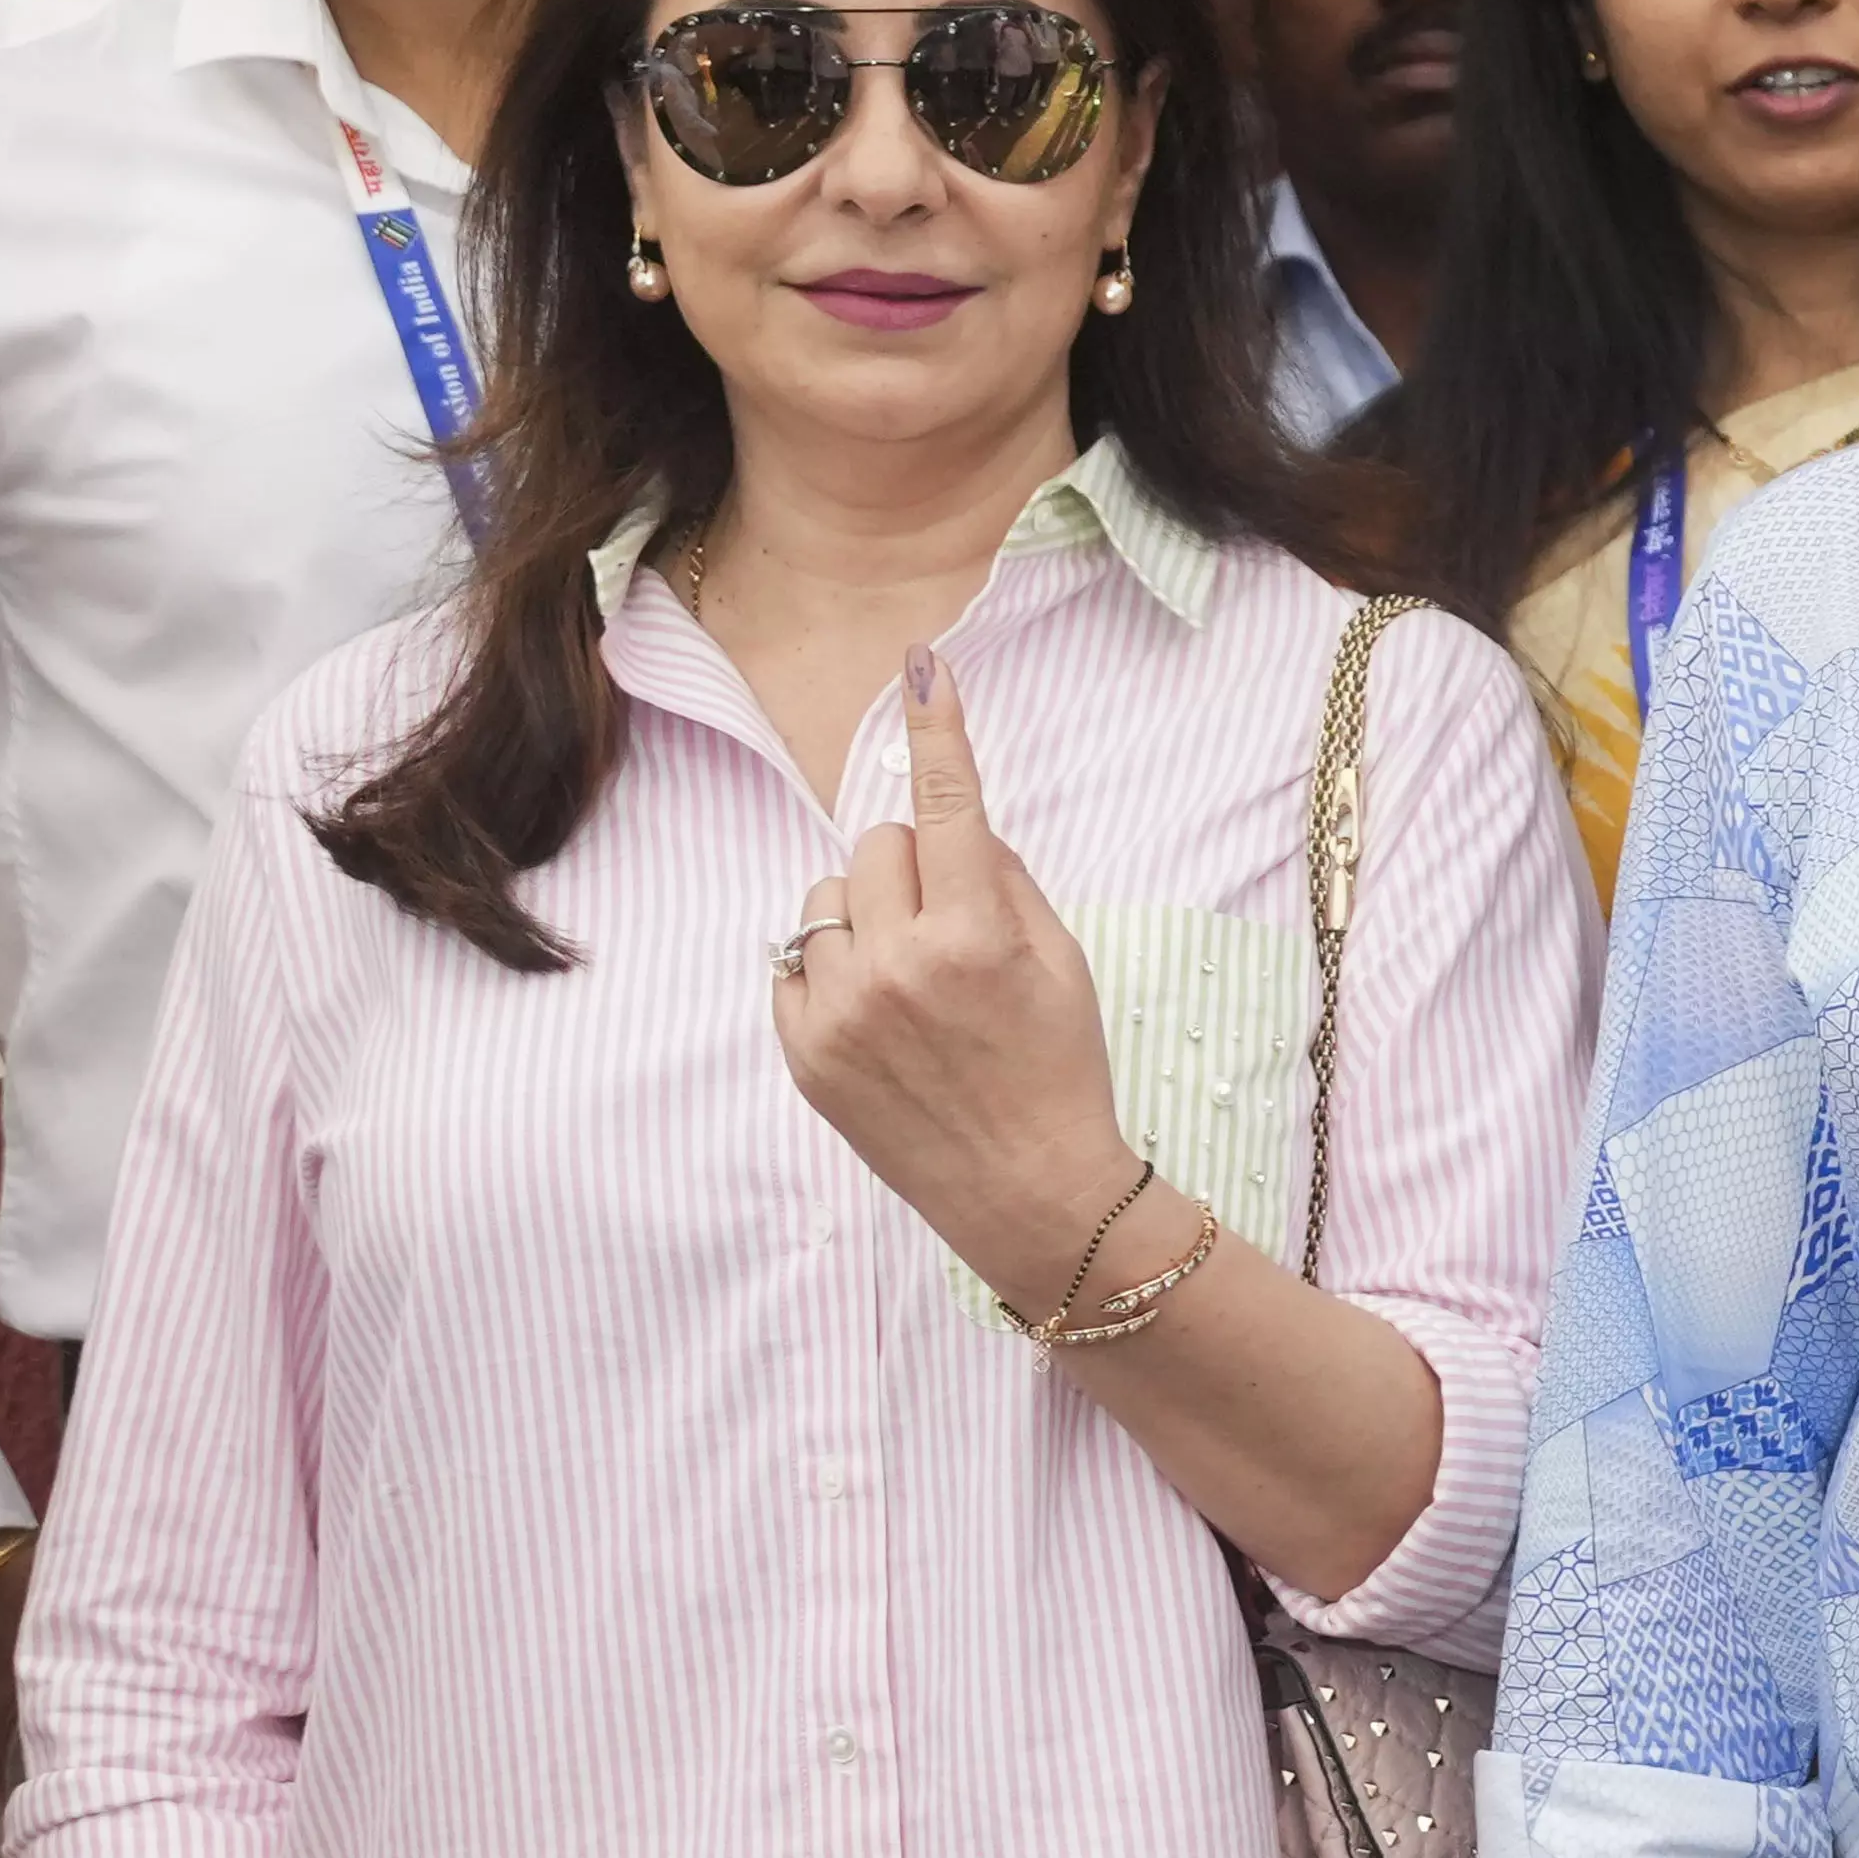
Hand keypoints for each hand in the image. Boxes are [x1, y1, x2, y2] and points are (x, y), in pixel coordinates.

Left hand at [772, 648, 1134, 1306]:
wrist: (1027, 1192)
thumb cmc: (1058, 1071)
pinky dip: (831, 970)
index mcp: (976, 937)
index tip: (924, 665)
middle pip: (879, 842)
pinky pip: (794, 959)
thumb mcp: (1063, 965)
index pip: (949, 806)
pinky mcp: (803, 1050)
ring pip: (828, 896)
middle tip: (952, 930)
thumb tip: (952, 821)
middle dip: (915, 868)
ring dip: (867, 917)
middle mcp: (900, 965)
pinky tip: (877, 1017)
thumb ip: (1003, 881)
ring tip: (911, 984)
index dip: (939, 730)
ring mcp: (842, 1011)